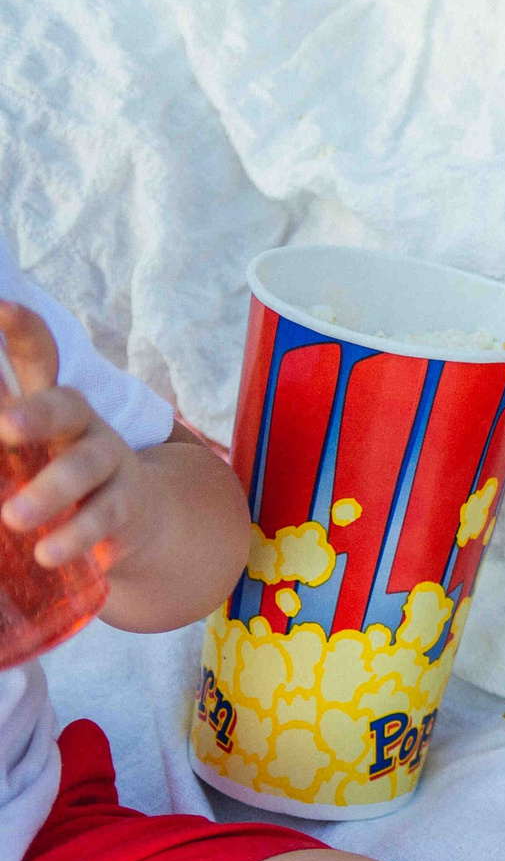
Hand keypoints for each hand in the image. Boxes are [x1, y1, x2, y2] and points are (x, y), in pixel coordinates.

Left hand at [0, 303, 143, 572]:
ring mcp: (110, 465)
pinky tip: (53, 553)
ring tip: (14, 520)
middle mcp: (83, 426)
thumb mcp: (26, 451)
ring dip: (50, 493)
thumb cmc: (56, 477)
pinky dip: (80, 536)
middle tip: (4, 426)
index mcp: (50, 404)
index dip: (23, 330)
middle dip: (35, 413)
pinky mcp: (127, 509)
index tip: (0, 308)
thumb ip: (6, 434)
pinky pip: (106, 518)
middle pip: (66, 407)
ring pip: (86, 468)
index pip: (37, 356)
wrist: (134, 522)